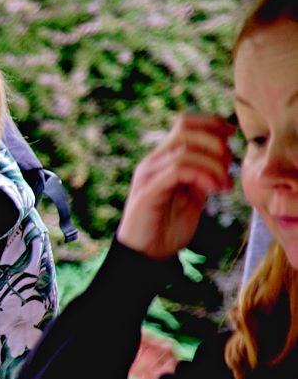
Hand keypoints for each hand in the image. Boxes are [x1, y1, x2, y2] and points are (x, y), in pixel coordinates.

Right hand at [116, 114, 233, 258]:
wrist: (145, 256)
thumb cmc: (167, 228)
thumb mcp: (193, 197)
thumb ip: (203, 176)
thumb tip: (223, 158)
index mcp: (162, 160)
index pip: (185, 123)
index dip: (212, 123)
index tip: (232, 135)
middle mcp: (152, 162)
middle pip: (186, 130)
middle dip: (216, 143)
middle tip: (229, 166)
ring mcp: (148, 175)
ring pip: (185, 150)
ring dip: (214, 165)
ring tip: (224, 186)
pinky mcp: (148, 191)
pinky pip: (178, 170)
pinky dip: (202, 176)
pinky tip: (212, 190)